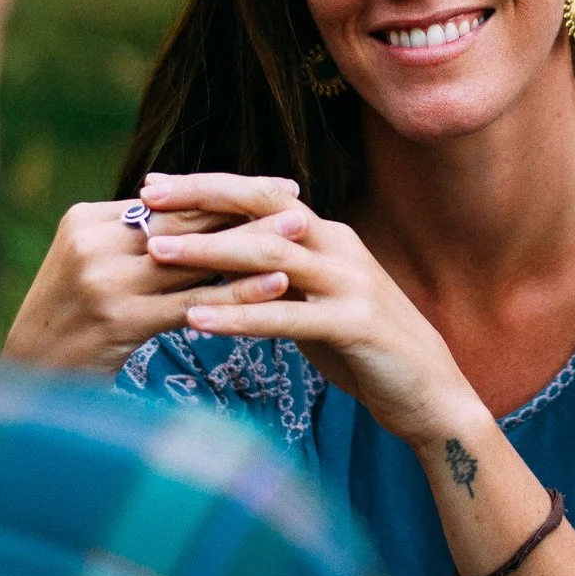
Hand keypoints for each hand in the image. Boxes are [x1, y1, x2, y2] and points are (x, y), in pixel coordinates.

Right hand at [1, 174, 305, 372]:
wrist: (28, 380)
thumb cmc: (73, 322)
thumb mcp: (94, 266)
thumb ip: (137, 239)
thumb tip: (203, 213)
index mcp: (85, 219)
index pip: (170, 201)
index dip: (224, 192)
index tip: (274, 185)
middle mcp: (92, 243)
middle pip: (186, 221)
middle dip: (247, 210)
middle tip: (299, 199)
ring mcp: (103, 281)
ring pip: (195, 258)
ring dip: (254, 245)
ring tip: (301, 234)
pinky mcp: (118, 320)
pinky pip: (193, 302)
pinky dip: (239, 293)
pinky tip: (276, 287)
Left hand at [139, 174, 487, 449]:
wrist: (429, 390)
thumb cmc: (361, 347)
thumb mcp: (312, 300)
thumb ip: (274, 276)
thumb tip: (216, 260)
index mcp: (327, 234)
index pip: (260, 194)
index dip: (208, 187)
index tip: (153, 185)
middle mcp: (338, 245)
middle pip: (262, 207)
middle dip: (201, 199)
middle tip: (145, 197)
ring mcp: (349, 282)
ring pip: (270, 255)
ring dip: (209, 251)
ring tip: (157, 253)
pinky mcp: (355, 323)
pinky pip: (287, 316)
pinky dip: (238, 316)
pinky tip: (195, 318)